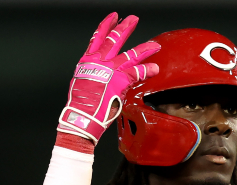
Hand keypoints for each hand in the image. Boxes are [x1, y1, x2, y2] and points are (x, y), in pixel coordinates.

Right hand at [57, 12, 160, 145]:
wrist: (81, 115)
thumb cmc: (81, 104)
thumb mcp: (83, 84)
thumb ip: (96, 76)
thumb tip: (105, 78)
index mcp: (87, 61)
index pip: (97, 39)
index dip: (105, 26)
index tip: (112, 18)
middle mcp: (99, 62)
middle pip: (114, 40)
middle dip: (125, 28)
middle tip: (133, 20)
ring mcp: (111, 70)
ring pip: (130, 55)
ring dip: (144, 49)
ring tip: (155, 45)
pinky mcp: (120, 81)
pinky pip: (137, 73)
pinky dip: (146, 70)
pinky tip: (154, 68)